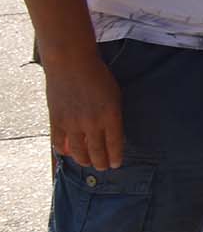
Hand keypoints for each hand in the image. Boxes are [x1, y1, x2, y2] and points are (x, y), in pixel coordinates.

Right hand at [45, 53, 124, 170]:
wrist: (72, 63)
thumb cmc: (98, 76)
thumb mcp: (115, 95)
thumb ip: (113, 115)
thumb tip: (112, 133)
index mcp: (111, 116)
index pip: (114, 145)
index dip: (115, 157)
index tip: (116, 164)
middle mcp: (92, 123)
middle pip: (97, 152)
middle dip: (101, 163)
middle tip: (103, 168)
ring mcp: (72, 123)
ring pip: (78, 152)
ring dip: (84, 160)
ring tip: (88, 163)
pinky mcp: (56, 120)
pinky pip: (59, 143)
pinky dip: (64, 150)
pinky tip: (68, 153)